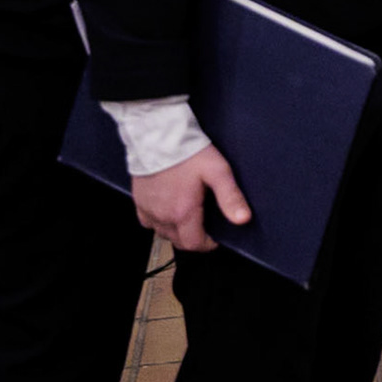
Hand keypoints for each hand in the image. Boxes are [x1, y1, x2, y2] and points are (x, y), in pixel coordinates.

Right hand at [130, 144, 250, 251]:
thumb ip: (230, 197)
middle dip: (194, 238)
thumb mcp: (218, 172)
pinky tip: (168, 210)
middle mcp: (162, 216)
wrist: (158, 137)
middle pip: (179, 241)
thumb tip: (243, 219)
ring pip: (163, 233)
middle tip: (206, 226)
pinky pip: (147, 222)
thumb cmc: (188, 152)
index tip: (216, 237)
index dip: (208, 244)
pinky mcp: (138, 202)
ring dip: (177, 231)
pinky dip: (159, 222)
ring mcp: (148, 210)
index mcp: (183, 212)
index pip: (194, 244)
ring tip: (190, 217)